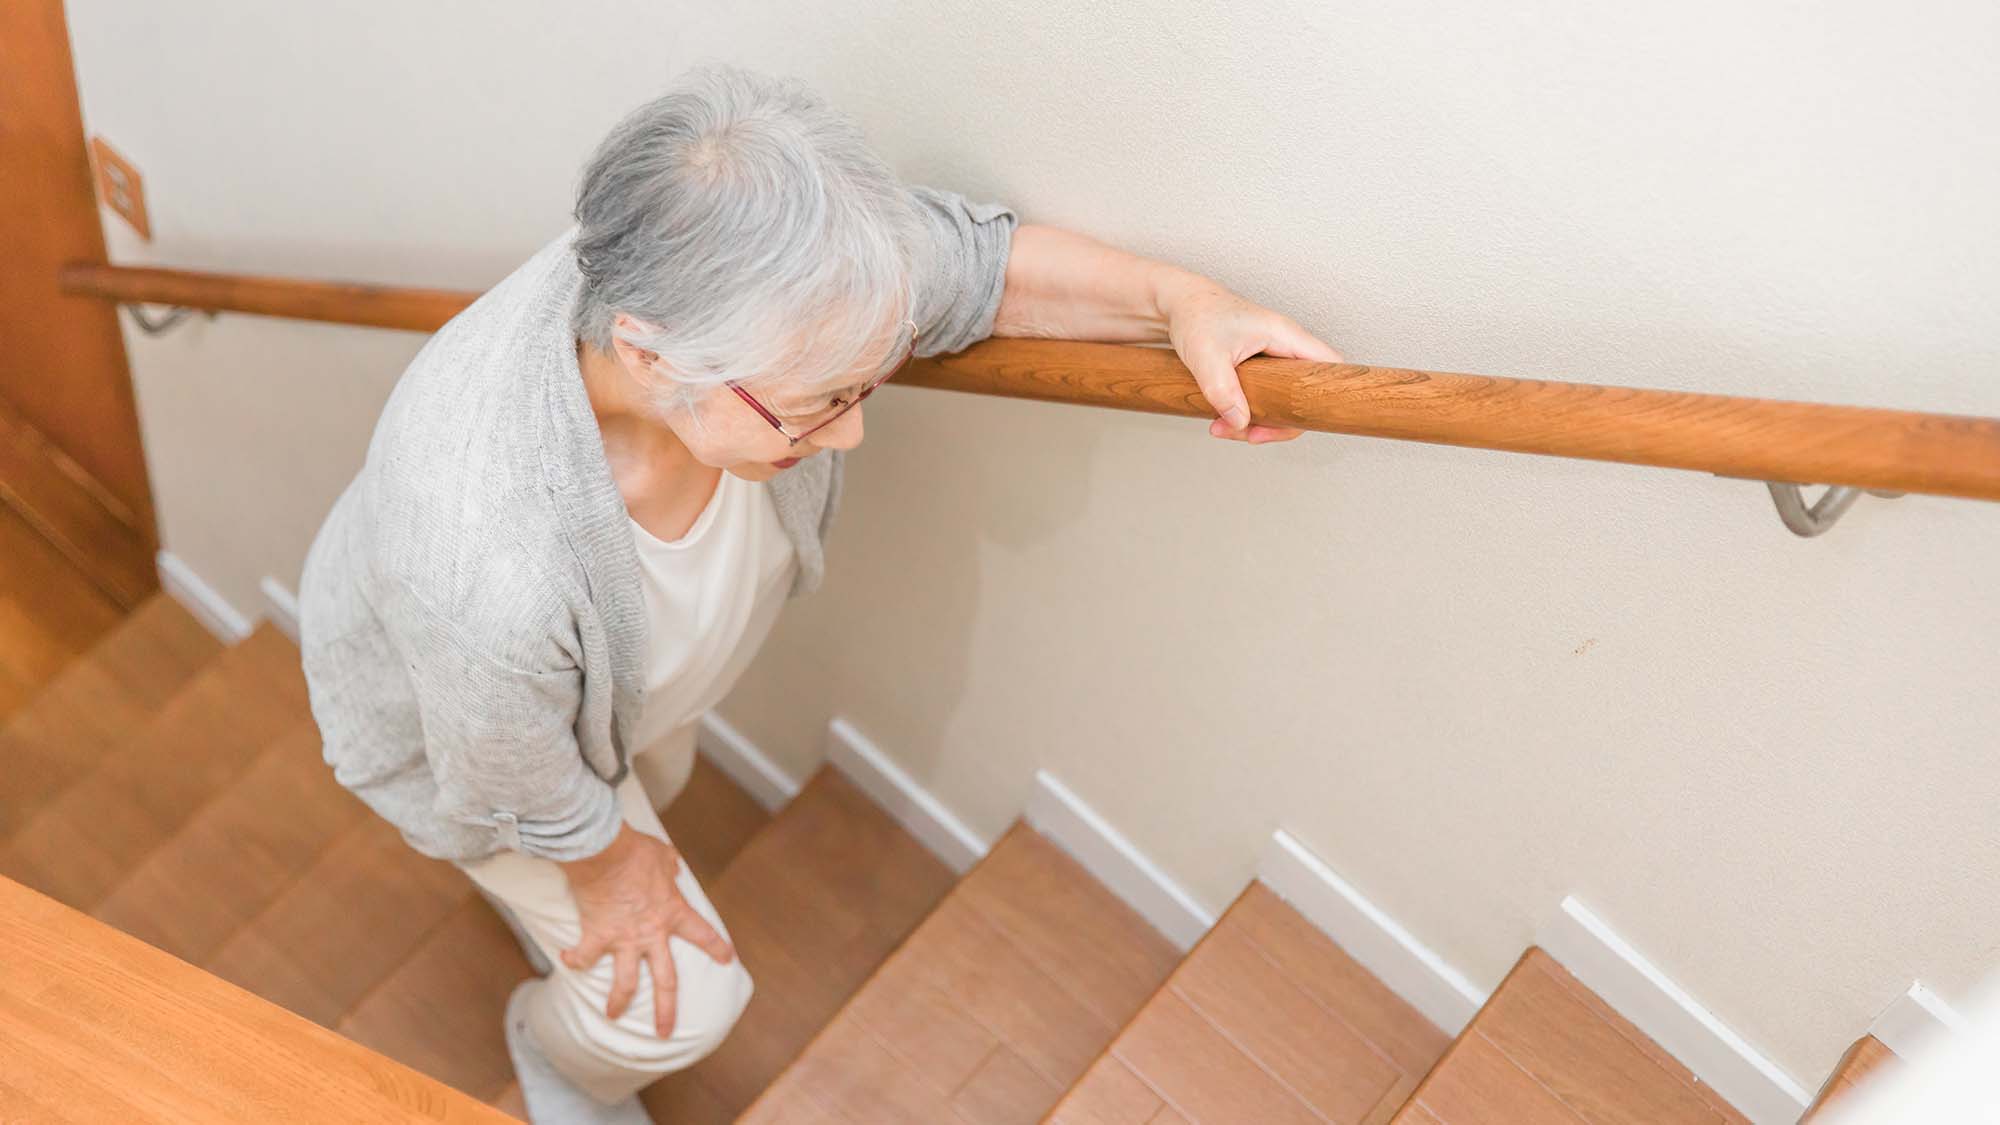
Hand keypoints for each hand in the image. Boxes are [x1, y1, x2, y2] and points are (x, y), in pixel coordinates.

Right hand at [558, 824, 734, 1036]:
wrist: (604, 850)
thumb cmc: (635, 851)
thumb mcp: (663, 854)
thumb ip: (671, 865)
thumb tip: (674, 866)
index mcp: (672, 913)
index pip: (702, 934)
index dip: (716, 947)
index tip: (727, 960)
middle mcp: (651, 933)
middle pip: (666, 980)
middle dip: (667, 1008)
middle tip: (666, 1030)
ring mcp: (624, 939)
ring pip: (625, 982)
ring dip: (618, 1001)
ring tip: (613, 1014)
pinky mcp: (597, 935)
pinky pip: (585, 956)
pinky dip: (576, 959)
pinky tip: (569, 961)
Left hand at [1159, 275, 1343, 443]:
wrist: (1178, 302)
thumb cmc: (1196, 315)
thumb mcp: (1205, 355)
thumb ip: (1223, 390)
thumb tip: (1240, 423)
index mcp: (1285, 334)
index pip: (1331, 366)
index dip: (1326, 395)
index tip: (1300, 421)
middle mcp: (1285, 345)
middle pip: (1305, 393)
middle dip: (1281, 422)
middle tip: (1251, 435)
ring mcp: (1273, 356)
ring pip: (1283, 400)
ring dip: (1258, 422)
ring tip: (1221, 428)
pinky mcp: (1259, 367)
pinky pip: (1267, 397)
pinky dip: (1247, 413)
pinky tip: (1222, 419)